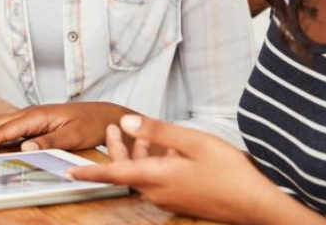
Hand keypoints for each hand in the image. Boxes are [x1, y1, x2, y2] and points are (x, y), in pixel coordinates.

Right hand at [0, 102, 126, 154]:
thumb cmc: (91, 124)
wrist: (104, 115)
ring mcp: (28, 116)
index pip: (4, 130)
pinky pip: (2, 126)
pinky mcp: (30, 122)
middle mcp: (28, 113)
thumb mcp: (74, 136)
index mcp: (36, 115)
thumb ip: (50, 141)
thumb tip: (25, 146)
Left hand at [66, 115, 299, 224]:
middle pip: (127, 171)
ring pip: (143, 174)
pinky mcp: (182, 200)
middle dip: (117, 149)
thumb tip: (127, 122)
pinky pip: (158, 180)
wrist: (258, 204)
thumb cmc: (229, 172)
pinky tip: (167, 149)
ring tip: (136, 131)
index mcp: (157, 178)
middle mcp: (158, 192)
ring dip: (137, 154)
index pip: (114, 173)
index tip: (68, 173)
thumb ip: (157, 131)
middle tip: (111, 128)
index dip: (89, 172)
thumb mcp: (191, 142)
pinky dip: (154, 163)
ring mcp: (170, 199)